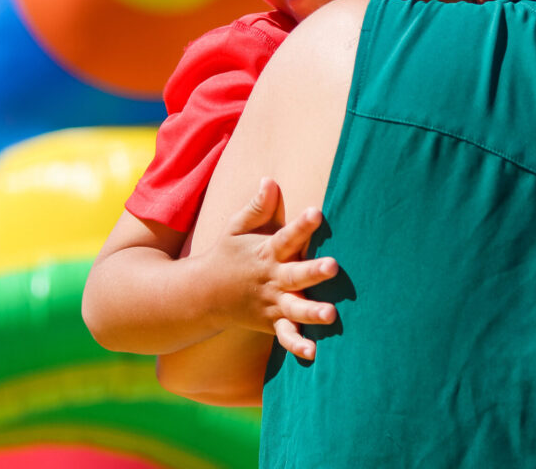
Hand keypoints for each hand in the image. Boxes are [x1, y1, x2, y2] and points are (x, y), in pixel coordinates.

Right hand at [210, 178, 337, 359]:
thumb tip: (270, 181)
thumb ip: (256, 208)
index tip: (317, 212)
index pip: (286, 236)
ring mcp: (272, 304)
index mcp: (266, 253)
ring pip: (294, 309)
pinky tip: (314, 353)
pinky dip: (296, 345)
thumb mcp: (236, 228)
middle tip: (333, 265)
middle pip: (295, 275)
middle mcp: (271, 279)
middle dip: (314, 271)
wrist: (202, 295)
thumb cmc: (228, 255)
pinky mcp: (272, 323)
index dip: (301, 225)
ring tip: (331, 315)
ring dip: (311, 311)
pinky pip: (285, 336)